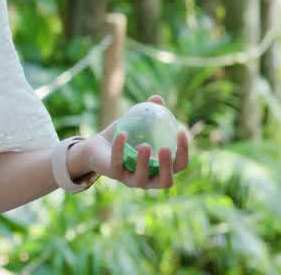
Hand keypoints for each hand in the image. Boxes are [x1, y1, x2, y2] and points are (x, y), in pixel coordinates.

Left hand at [72, 94, 191, 189]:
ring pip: (141, 178)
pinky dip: (120, 149)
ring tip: (144, 146)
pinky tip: (121, 134)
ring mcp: (131, 180)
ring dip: (144, 163)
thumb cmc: (124, 138)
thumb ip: (149, 114)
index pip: (180, 165)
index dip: (184, 151)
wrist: (96, 147)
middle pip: (165, 181)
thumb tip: (157, 98)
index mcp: (160, 168)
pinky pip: (117, 163)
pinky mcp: (113, 174)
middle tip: (165, 149)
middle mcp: (149, 179)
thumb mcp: (137, 124)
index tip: (182, 132)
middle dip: (167, 166)